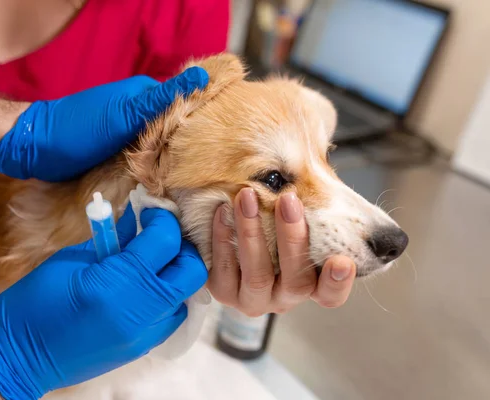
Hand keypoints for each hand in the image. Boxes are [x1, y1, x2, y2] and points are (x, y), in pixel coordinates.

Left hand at [0, 67, 208, 181]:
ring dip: (170, 162)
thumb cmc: (76, 130)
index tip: (215, 147)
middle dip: (186, 147)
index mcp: (144, 96)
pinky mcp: (119, 153)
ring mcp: (129, 134)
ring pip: (162, 148)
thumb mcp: (121, 115)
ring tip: (186, 183)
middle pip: (176, 129)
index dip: (201, 123)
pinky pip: (145, 161)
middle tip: (200, 172)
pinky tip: (163, 185)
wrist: (34, 150)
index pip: (187, 105)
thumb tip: (201, 77)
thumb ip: (159, 101)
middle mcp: (140, 113)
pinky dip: (152, 170)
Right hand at [0, 206, 207, 398]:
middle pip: (191, 271)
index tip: (150, 212)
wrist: (17, 357)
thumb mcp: (72, 259)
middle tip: (159, 236)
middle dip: (181, 246)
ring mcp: (144, 335)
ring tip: (151, 261)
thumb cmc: (35, 302)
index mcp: (116, 283)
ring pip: (187, 295)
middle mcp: (140, 312)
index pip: (165, 241)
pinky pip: (171, 315)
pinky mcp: (142, 348)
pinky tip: (144, 286)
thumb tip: (138, 221)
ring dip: (176, 273)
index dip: (163, 219)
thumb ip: (111, 240)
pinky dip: (166, 296)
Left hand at [208, 188, 355, 316]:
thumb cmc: (274, 212)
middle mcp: (284, 295)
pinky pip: (221, 273)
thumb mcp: (298, 205)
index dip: (338, 282)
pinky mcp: (223, 291)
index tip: (342, 261)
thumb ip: (312, 196)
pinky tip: (221, 212)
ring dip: (253, 234)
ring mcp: (253, 297)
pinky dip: (222, 241)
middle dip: (293, 239)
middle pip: (297, 281)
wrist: (229, 224)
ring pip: (257, 275)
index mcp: (311, 282)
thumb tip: (323, 140)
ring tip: (246, 196)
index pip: (331, 294)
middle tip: (289, 201)